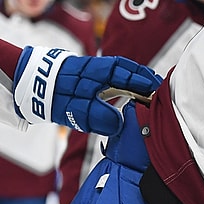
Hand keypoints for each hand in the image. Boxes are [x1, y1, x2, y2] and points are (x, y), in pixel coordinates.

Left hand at [13, 46, 161, 135]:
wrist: (32, 86)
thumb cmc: (54, 97)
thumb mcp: (76, 111)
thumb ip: (99, 117)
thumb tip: (120, 124)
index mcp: (96, 72)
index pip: (125, 73)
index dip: (143, 81)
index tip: (157, 91)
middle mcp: (98, 69)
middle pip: (128, 70)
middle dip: (146, 79)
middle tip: (162, 90)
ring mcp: (95, 72)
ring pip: (122, 73)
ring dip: (138, 80)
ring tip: (152, 90)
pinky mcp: (93, 78)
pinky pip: (115, 77)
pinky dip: (128, 82)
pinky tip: (134, 91)